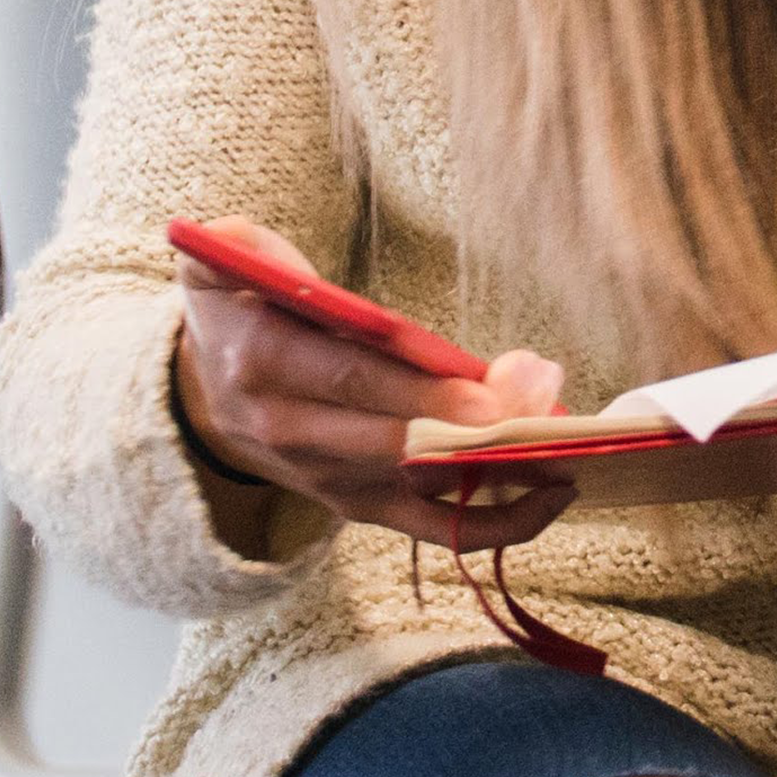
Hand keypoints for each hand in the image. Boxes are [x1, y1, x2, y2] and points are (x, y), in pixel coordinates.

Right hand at [169, 218, 568, 549]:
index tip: (489, 391)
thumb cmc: (241, 308)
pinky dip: (497, 521)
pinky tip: (553, 495)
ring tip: (568, 446)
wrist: (208, 389)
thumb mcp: (223, 260)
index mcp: (261, 362)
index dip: (422, 389)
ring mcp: (325, 479)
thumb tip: (262, 257)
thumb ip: (239, 247)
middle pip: (397, 438)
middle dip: (476, 425)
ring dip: (503, 468)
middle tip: (545, 405)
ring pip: (423, 484)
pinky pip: (433, 528)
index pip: (352, 378)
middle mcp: (290, 432)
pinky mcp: (356, 506)